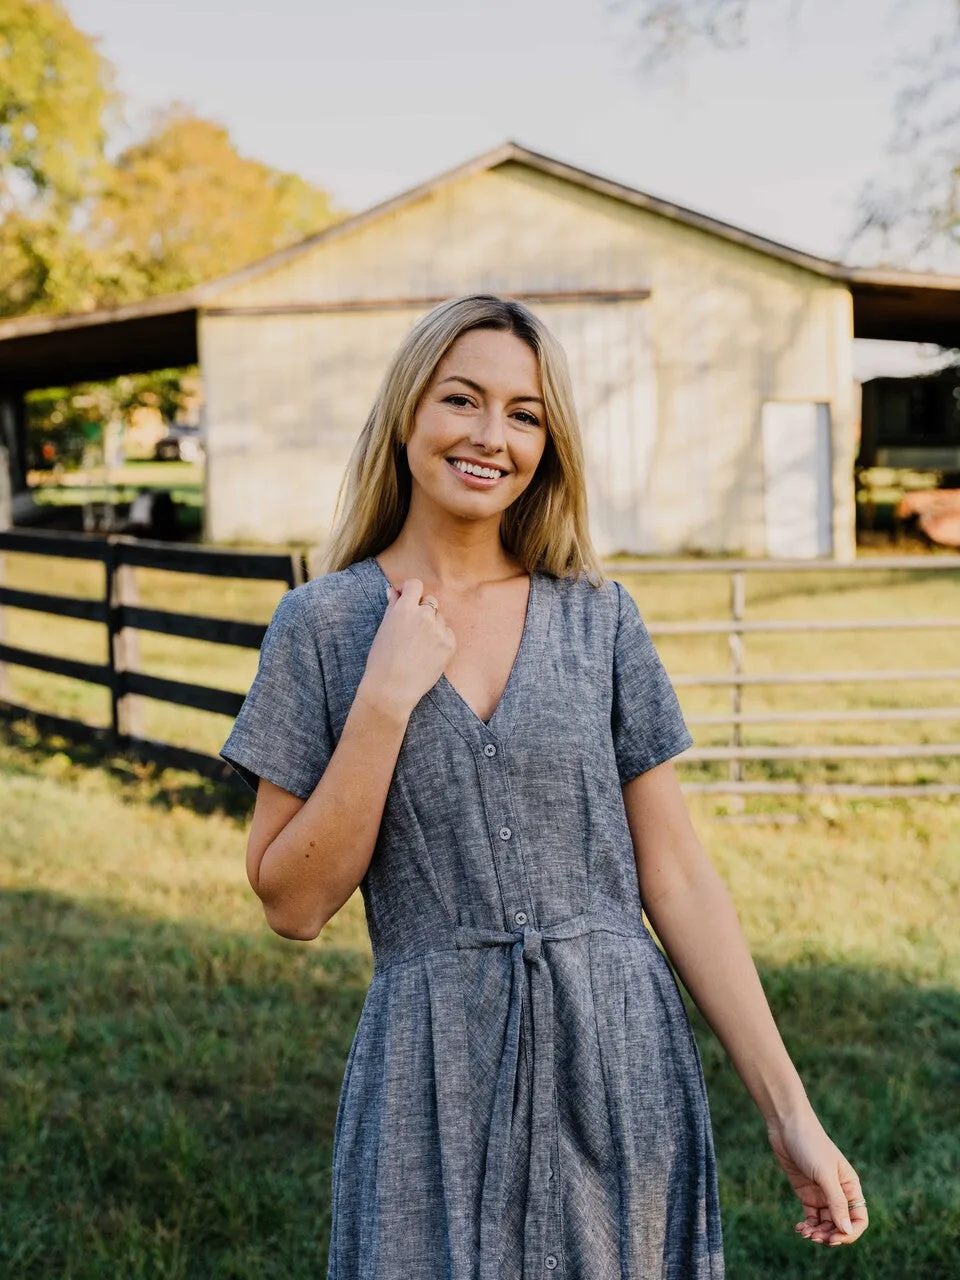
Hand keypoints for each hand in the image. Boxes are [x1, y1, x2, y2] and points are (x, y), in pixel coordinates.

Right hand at [359, 578, 455, 720]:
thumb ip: (392, 607)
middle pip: (430, 601)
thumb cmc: (381, 660)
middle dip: (422, 609)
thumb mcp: (383, 629)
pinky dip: (441, 640)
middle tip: (412, 628)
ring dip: (432, 626)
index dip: (411, 591)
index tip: (407, 599)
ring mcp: (439, 630)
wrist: (392, 688)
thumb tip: (394, 590)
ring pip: (440, 619)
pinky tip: (428, 653)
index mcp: (404, 609)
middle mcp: (424, 615)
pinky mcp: (449, 645)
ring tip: (418, 646)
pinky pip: (448, 634)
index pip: (415, 585)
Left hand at [766, 1111, 867, 1245]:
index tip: (834, 1238)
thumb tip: (846, 1231)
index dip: (850, 1233)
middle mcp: (838, 1192)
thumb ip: (836, 1202)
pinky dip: (808, 1226)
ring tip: (805, 1233)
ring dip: (818, 1233)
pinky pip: (812, 1217)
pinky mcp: (806, 1192)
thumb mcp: (824, 1173)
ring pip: (826, 1224)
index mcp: (850, 1186)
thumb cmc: (810, 1144)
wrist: (786, 1125)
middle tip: (816, 1238)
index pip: (858, 1219)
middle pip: (841, 1225)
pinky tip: (800, 1228)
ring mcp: (822, 1193)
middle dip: (831, 1235)